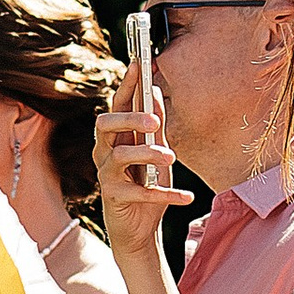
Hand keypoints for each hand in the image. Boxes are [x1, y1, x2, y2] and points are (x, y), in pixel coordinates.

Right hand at [92, 99, 190, 265]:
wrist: (140, 229)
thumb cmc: (147, 184)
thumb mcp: (156, 151)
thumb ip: (155, 125)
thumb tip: (155, 91)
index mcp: (115, 137)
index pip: (116, 106)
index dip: (125, 85)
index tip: (138, 65)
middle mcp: (105, 152)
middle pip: (105, 124)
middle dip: (130, 119)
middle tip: (156, 122)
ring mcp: (106, 175)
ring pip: (120, 155)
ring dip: (149, 153)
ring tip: (171, 158)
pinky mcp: (114, 197)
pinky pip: (138, 192)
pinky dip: (166, 194)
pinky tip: (187, 197)